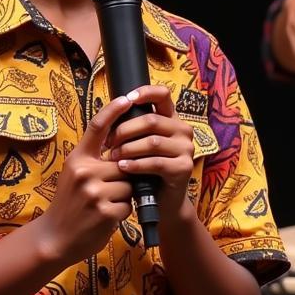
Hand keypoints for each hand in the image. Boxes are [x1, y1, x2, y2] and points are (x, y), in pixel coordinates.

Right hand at [38, 93, 134, 263]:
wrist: (55, 238)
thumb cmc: (69, 204)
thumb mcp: (73, 174)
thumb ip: (93, 159)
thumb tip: (120, 143)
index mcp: (77, 159)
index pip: (97, 127)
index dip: (114, 110)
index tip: (128, 97)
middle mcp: (84, 172)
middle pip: (123, 162)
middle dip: (123, 176)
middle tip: (109, 189)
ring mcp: (95, 192)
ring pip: (129, 184)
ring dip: (124, 195)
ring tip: (106, 204)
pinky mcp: (105, 212)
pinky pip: (128, 204)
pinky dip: (123, 211)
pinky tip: (106, 216)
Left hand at [106, 85, 193, 215]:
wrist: (160, 201)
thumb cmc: (145, 169)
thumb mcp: (138, 144)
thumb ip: (131, 127)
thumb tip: (110, 111)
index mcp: (171, 119)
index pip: (163, 94)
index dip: (145, 92)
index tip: (127, 99)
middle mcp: (183, 130)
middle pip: (151, 120)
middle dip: (124, 130)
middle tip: (108, 143)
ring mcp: (186, 149)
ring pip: (152, 142)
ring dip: (128, 149)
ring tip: (112, 157)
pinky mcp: (183, 168)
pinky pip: (156, 162)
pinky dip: (136, 164)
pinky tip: (123, 167)